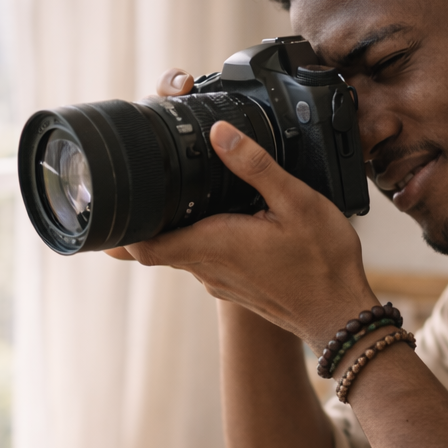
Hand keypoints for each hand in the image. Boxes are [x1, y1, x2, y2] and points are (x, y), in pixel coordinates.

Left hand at [108, 73, 376, 349]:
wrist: (340, 314)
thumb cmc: (322, 263)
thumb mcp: (296, 202)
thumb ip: (255, 166)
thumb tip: (220, 133)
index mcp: (214, 244)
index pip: (145, 246)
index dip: (119, 231)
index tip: (107, 209)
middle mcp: (209, 268)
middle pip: (154, 249)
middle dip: (140, 223)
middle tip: (133, 193)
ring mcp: (220, 282)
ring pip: (179, 254)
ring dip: (171, 231)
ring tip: (174, 198)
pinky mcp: (234, 288)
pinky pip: (203, 262)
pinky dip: (197, 241)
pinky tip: (216, 223)